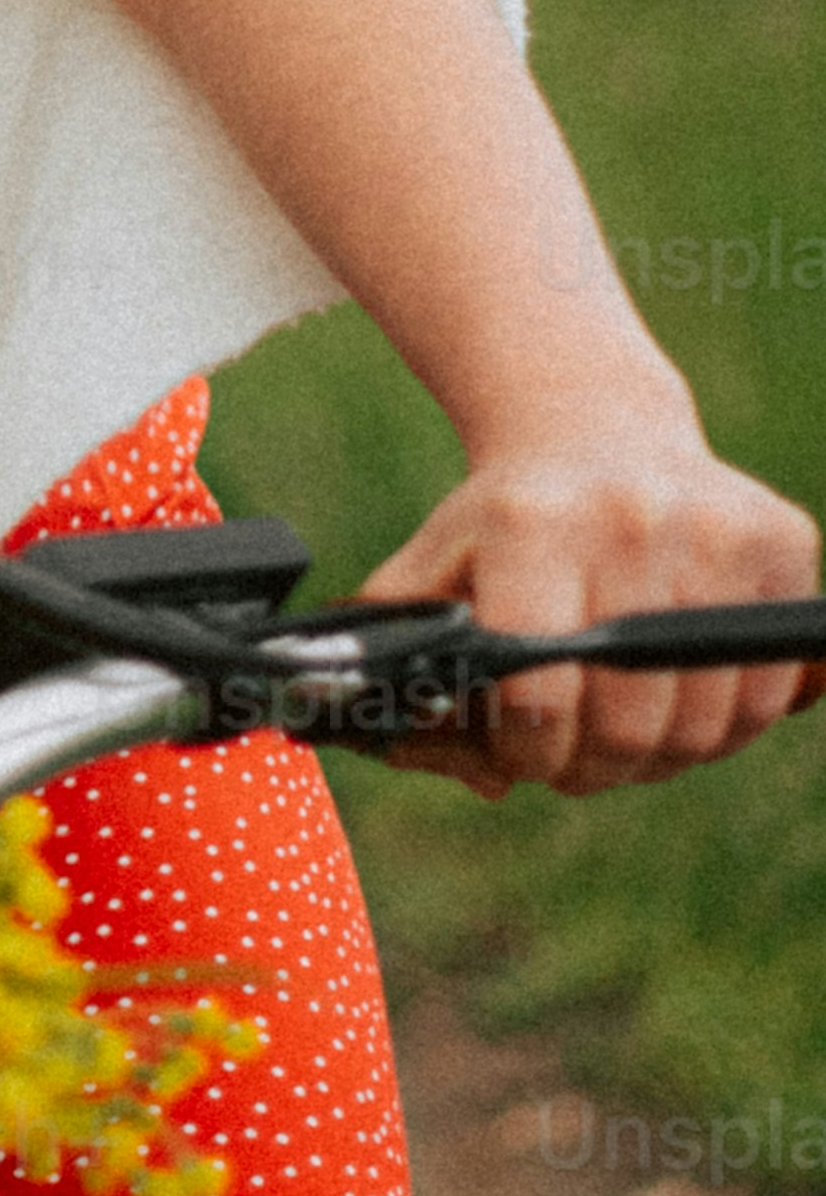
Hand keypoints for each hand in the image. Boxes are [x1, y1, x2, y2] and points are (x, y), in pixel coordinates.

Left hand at [357, 412, 819, 793]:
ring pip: (707, 722)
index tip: (520, 757)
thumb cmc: (505, 521)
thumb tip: (451, 765)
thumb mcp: (435, 566)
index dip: (529, 751)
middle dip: (592, 768)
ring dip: (661, 758)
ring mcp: (716, 531)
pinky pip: (771, 690)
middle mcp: (631, 520)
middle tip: (572, 763)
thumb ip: (415, 662)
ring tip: (622, 739)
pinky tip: (679, 705)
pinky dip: (727, 725)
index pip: (540, 690)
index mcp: (531, 526)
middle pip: (629, 722)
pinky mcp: (780, 542)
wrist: (594, 427)